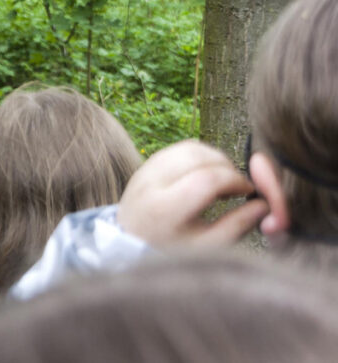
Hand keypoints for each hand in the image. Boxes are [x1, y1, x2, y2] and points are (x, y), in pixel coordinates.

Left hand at [117, 140, 267, 247]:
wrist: (131, 242)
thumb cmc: (171, 249)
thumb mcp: (206, 247)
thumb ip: (236, 226)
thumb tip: (265, 205)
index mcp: (164, 208)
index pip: (206, 179)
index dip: (235, 180)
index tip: (248, 191)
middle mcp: (150, 183)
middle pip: (197, 156)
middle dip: (227, 165)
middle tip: (237, 186)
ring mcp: (145, 169)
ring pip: (189, 147)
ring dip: (215, 158)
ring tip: (223, 181)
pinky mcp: (147, 163)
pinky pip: (179, 148)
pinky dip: (201, 156)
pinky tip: (208, 175)